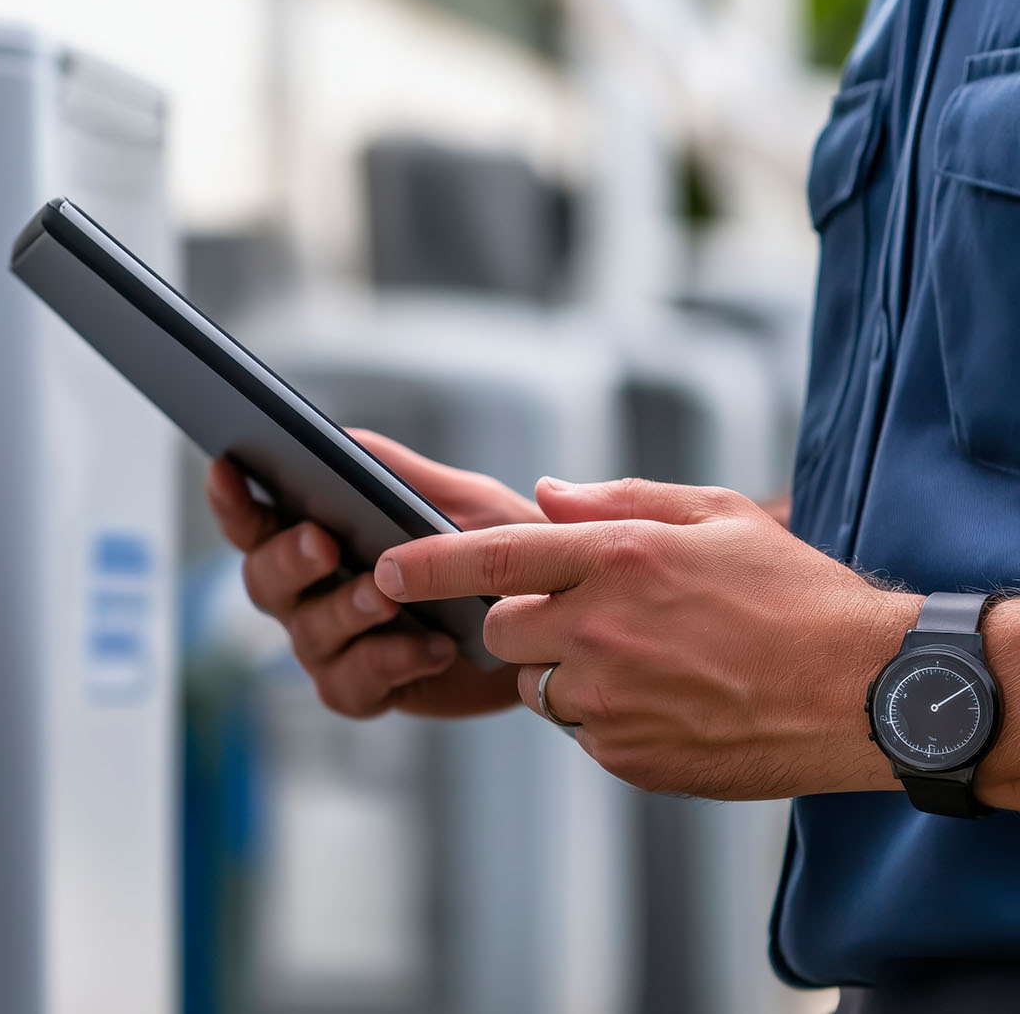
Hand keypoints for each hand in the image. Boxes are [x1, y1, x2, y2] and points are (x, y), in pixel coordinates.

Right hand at [204, 429, 531, 718]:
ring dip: (346, 610)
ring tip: (386, 596)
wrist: (549, 613)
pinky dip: (392, 662)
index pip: (253, 521)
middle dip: (289, 559)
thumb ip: (392, 470)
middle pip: (264, 581)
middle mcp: (307, 595)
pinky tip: (434, 646)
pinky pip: (355, 683)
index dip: (231, 499)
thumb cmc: (493, 548)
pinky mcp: (367, 689)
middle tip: (322, 542)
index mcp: (311, 537)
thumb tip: (337, 440)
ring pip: (309, 633)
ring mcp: (331, 646)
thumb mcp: (450, 495)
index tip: (226, 467)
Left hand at [372, 476, 922, 798]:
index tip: (385, 568)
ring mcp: (610, 698)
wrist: (865, 691)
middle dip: (521, 624)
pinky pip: (581, 732)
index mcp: (618, 558)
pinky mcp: (626, 755)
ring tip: (648, 661)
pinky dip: (605, 717)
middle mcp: (600, 628)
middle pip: (501, 631)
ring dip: (568, 673)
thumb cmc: (794, 595)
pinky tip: (669, 699)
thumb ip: (616, 500)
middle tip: (586, 617)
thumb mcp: (714, 516)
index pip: (492, 556)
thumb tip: (543, 495)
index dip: (427, 563)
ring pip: (538, 686)